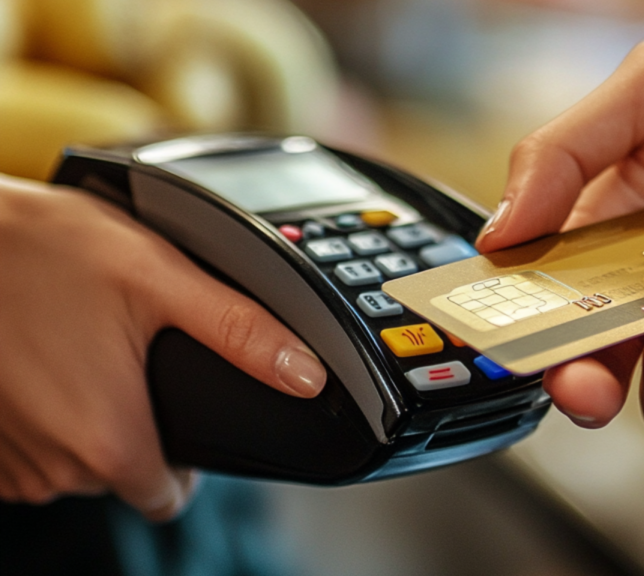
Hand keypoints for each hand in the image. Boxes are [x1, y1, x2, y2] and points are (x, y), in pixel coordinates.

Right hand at [0, 175, 326, 519]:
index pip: (168, 497)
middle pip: (124, 473)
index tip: (182, 417)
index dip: (186, 464)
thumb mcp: (158, 277)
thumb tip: (306, 373)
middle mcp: (53, 464)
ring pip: (74, 463)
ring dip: (86, 419)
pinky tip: (45, 362)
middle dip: (136, 423)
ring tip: (83, 349)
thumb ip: (240, 332)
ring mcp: (9, 458)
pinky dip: (44, 417)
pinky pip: (30, 451)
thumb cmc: (40, 250)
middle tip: (129, 355)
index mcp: (107, 437)